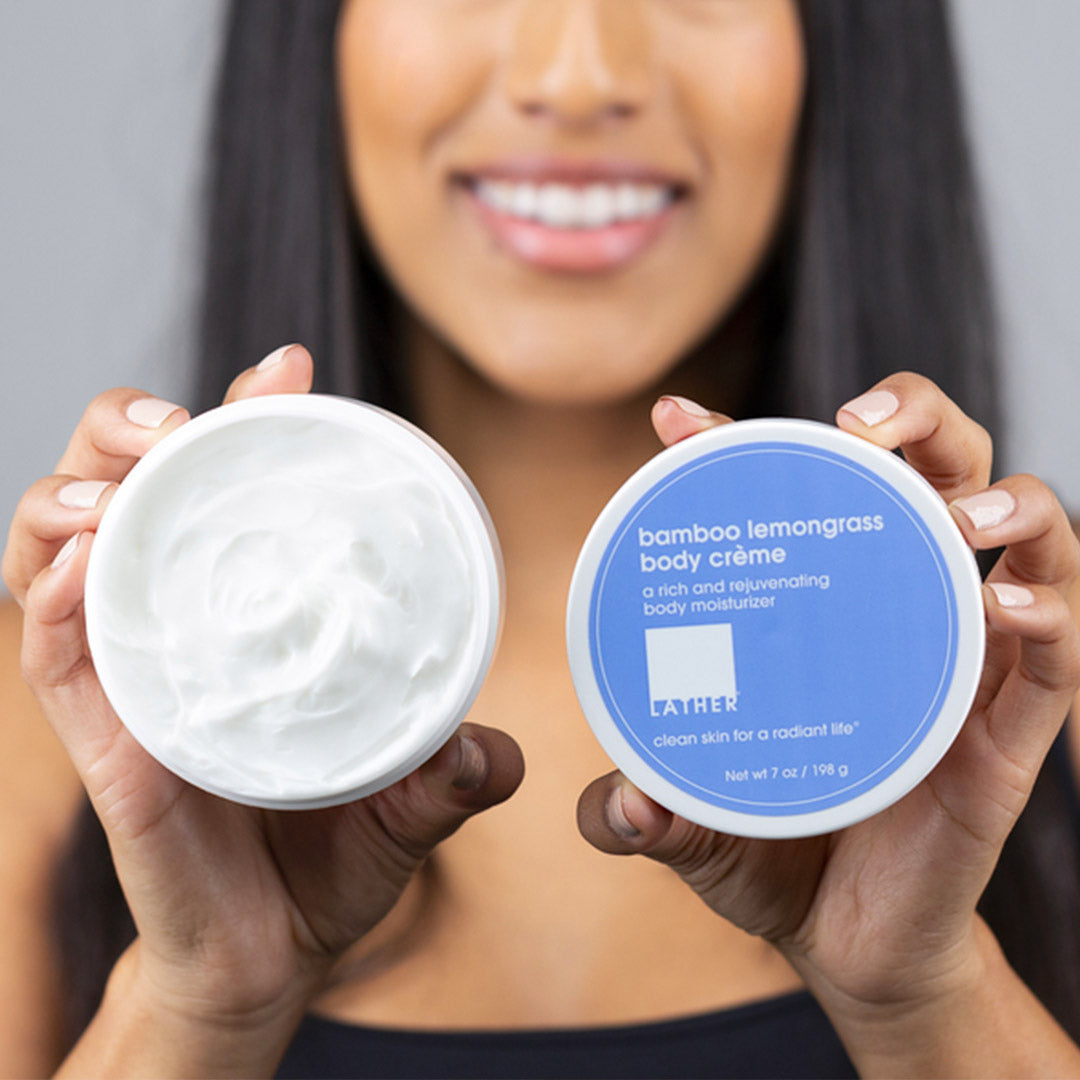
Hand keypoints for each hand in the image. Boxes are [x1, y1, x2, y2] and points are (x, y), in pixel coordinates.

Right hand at [2, 346, 522, 1049]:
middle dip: (138, 432)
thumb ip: (455, 772)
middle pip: (135, 497)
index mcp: (256, 619)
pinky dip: (56, 607)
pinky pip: (62, 664)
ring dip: (78, 496)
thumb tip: (491, 751)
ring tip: (124, 474)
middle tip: (185, 416)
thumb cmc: (333, 858)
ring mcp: (138, 683)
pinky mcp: (105, 745)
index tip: (289, 368)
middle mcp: (185, 633)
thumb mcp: (412, 803)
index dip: (249, 422)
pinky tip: (76, 569)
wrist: (272, 956)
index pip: (236, 497)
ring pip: (68, 559)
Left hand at [578, 375, 1079, 1044]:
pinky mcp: (1009, 736)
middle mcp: (906, 617)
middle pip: (941, 472)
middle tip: (861, 423)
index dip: (746, 443)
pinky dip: (1050, 614)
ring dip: (1005, 499)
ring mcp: (965, 669)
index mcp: (828, 611)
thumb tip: (617, 803)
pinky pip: (1056, 659)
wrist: (845, 943)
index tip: (677, 425)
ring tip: (958, 511)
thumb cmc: (772, 854)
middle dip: (918, 417)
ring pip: (1026, 541)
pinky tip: (1006, 602)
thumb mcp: (692, 816)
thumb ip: (641, 809)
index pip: (804, 496)